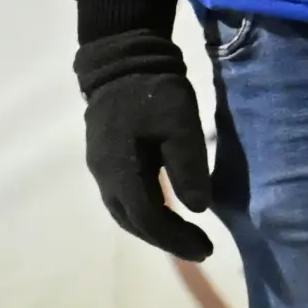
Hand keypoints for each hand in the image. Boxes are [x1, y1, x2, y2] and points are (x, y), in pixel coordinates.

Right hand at [74, 31, 214, 260]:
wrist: (122, 59)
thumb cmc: (154, 89)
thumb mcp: (181, 124)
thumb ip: (188, 168)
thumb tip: (197, 209)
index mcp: (121, 169)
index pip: (148, 219)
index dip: (177, 239)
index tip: (207, 248)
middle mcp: (104, 176)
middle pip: (134, 222)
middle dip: (167, 240)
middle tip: (201, 248)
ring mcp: (100, 168)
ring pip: (125, 213)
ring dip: (154, 229)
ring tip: (185, 236)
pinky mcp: (104, 160)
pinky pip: (123, 198)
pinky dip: (145, 213)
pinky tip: (166, 212)